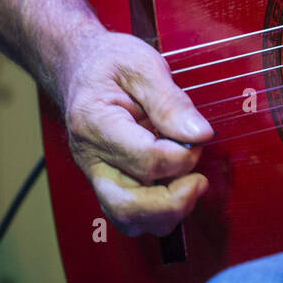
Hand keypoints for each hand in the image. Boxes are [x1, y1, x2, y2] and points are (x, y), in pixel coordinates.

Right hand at [60, 26, 214, 236]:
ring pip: (128, 219)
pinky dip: (157, 212)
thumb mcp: (143, 65)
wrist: (81, 67)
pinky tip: (176, 187)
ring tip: (191, 184)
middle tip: (200, 179)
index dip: (182, 156)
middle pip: (129, 205)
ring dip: (167, 212)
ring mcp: (95, 175)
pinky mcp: (106, 183)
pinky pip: (130, 215)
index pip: (145, 159)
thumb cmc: (111, 62)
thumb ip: (171, 102)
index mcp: (95, 123)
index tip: (200, 137)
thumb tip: (201, 135)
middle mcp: (90, 158)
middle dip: (174, 201)